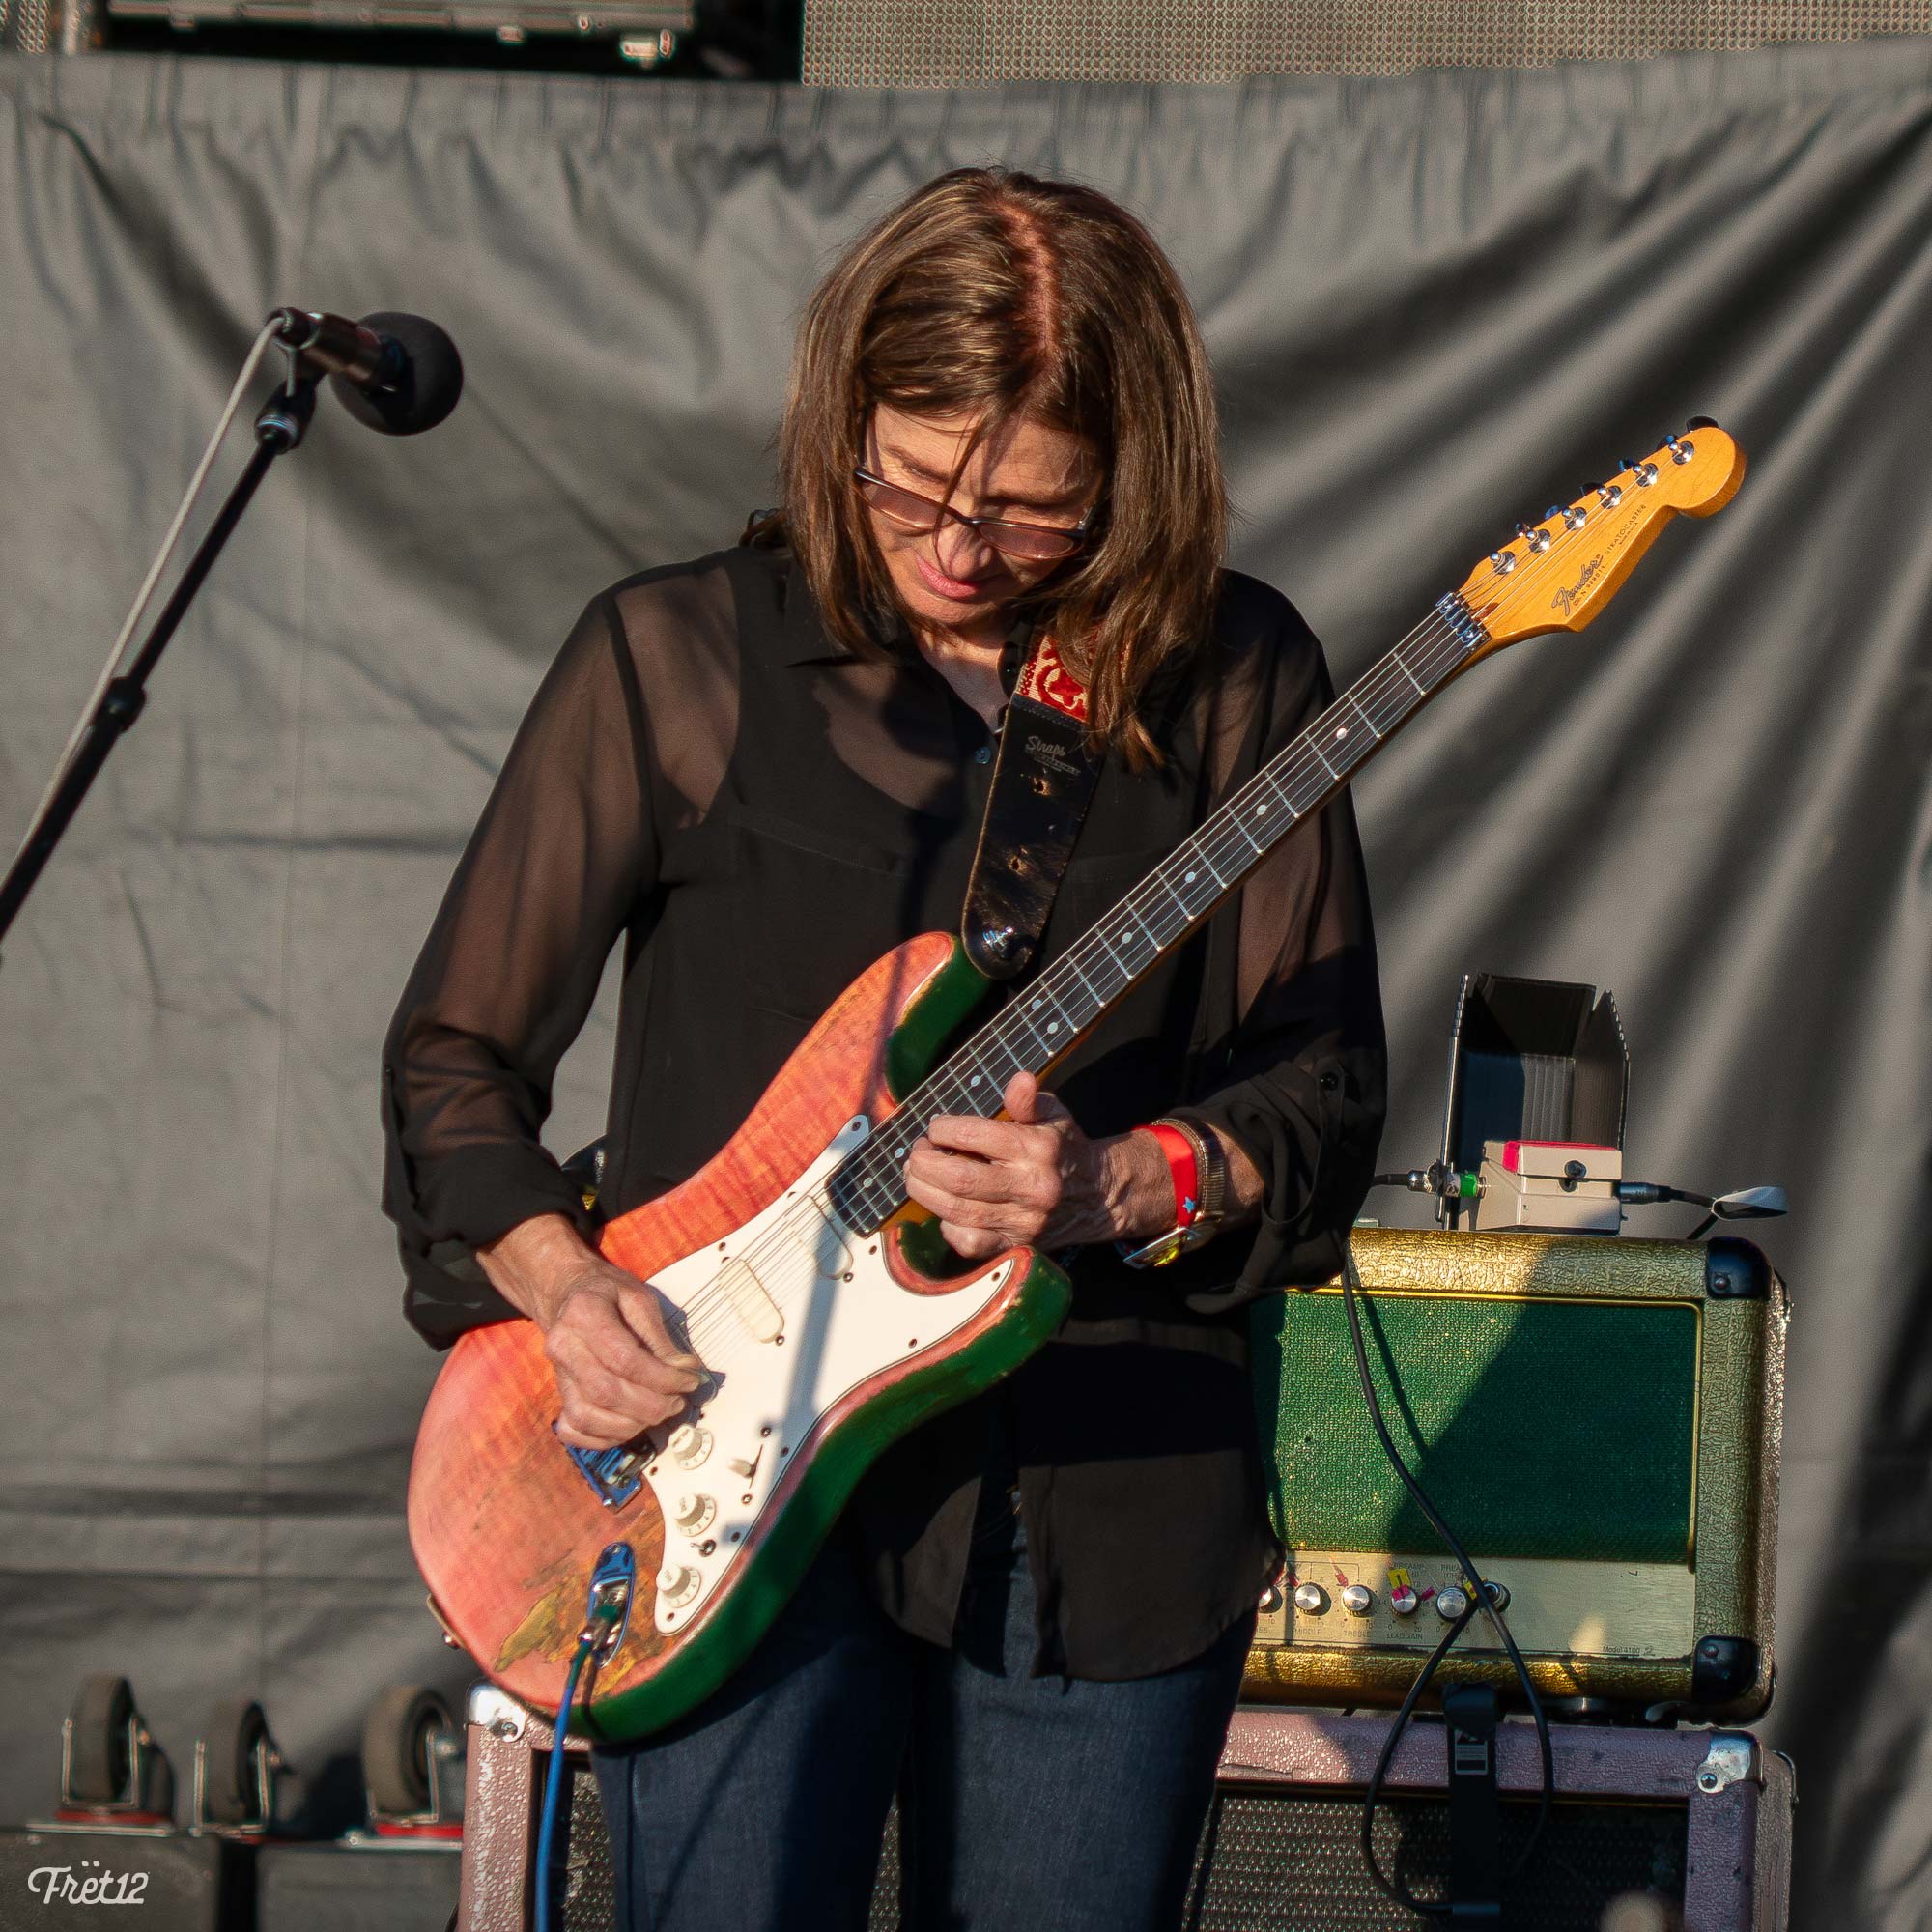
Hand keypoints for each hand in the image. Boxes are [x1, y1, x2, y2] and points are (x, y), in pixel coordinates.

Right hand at [476, 1215, 705, 1450]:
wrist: (569, 1294)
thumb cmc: (607, 1294)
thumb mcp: (639, 1299)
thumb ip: (660, 1336)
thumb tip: (684, 1369)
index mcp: (585, 1314)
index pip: (625, 1359)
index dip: (661, 1378)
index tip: (688, 1381)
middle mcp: (564, 1346)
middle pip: (605, 1391)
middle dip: (649, 1405)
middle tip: (677, 1402)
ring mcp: (557, 1373)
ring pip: (588, 1416)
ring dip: (630, 1425)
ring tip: (658, 1412)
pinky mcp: (558, 1394)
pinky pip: (573, 1429)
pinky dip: (602, 1438)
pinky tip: (629, 1426)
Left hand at [902, 1071, 1173, 1260]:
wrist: (1097, 1196)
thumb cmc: (1062, 1147)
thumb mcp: (1053, 1114)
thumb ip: (1028, 1100)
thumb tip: (1020, 1079)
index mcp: (1037, 1148)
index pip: (976, 1137)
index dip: (944, 1130)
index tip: (935, 1127)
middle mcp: (1031, 1187)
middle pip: (960, 1179)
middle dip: (926, 1163)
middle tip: (916, 1153)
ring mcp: (1024, 1221)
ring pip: (958, 1211)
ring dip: (925, 1192)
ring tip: (917, 1175)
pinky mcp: (1017, 1245)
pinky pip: (970, 1242)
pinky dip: (947, 1225)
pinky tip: (943, 1207)